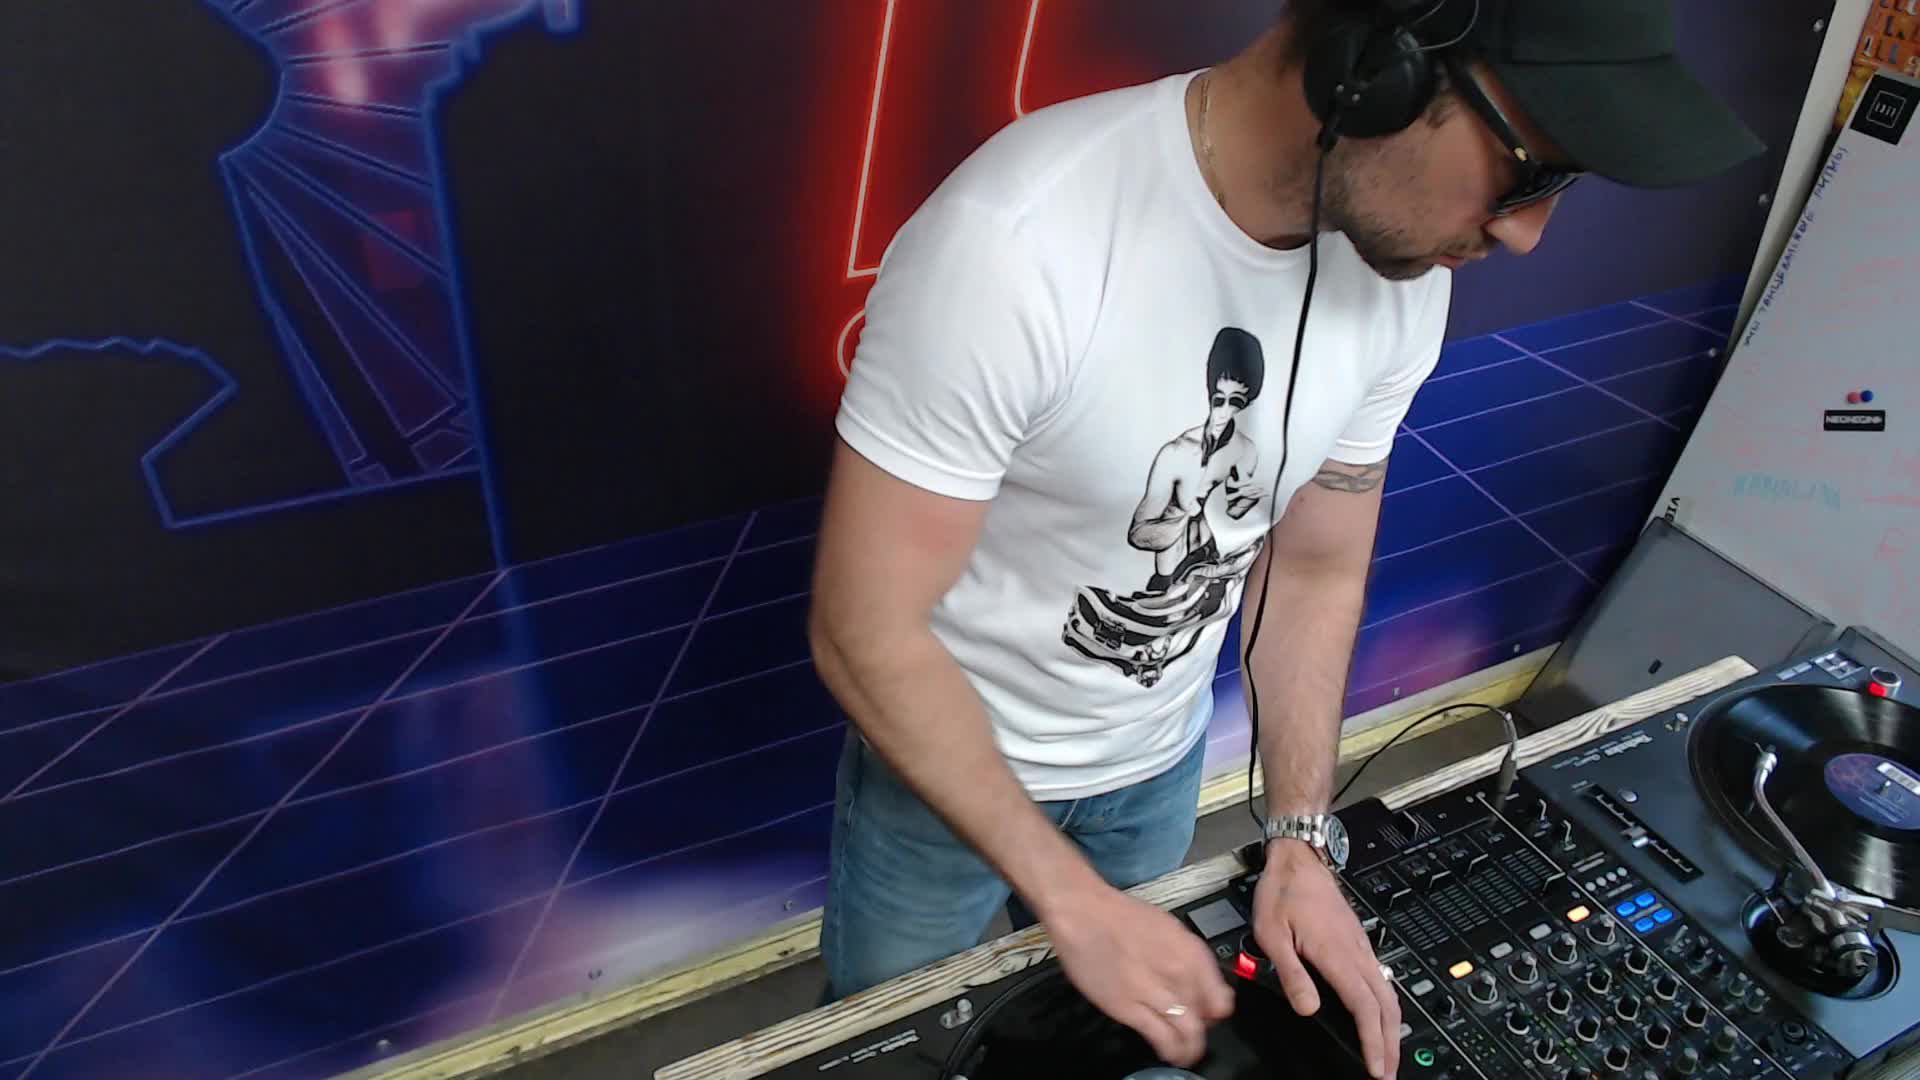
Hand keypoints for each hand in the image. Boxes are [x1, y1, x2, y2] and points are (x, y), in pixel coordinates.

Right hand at [1046, 884, 1235, 1065]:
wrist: (1083, 913)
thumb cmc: (1120, 916)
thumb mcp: (1168, 928)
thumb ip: (1187, 956)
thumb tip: (1198, 981)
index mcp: (1191, 952)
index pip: (1221, 999)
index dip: (1217, 1012)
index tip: (1210, 1016)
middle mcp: (1178, 972)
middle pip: (1205, 1018)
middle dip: (1202, 1030)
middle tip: (1194, 1033)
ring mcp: (1154, 992)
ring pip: (1187, 1033)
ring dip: (1190, 1048)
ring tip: (1186, 1053)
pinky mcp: (1129, 1008)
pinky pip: (1160, 1037)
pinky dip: (1169, 1049)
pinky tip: (1168, 1052)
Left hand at [1251, 839, 1400, 1078]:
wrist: (1298, 858)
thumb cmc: (1283, 892)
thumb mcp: (1273, 935)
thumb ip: (1291, 974)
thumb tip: (1307, 1009)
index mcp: (1337, 954)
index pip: (1365, 1007)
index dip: (1373, 1041)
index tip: (1377, 1066)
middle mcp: (1357, 952)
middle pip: (1386, 1006)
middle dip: (1390, 1042)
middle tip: (1388, 1071)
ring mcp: (1361, 946)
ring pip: (1388, 993)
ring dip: (1391, 1026)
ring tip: (1387, 1051)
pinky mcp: (1358, 942)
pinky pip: (1380, 979)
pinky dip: (1385, 1005)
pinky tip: (1379, 1015)